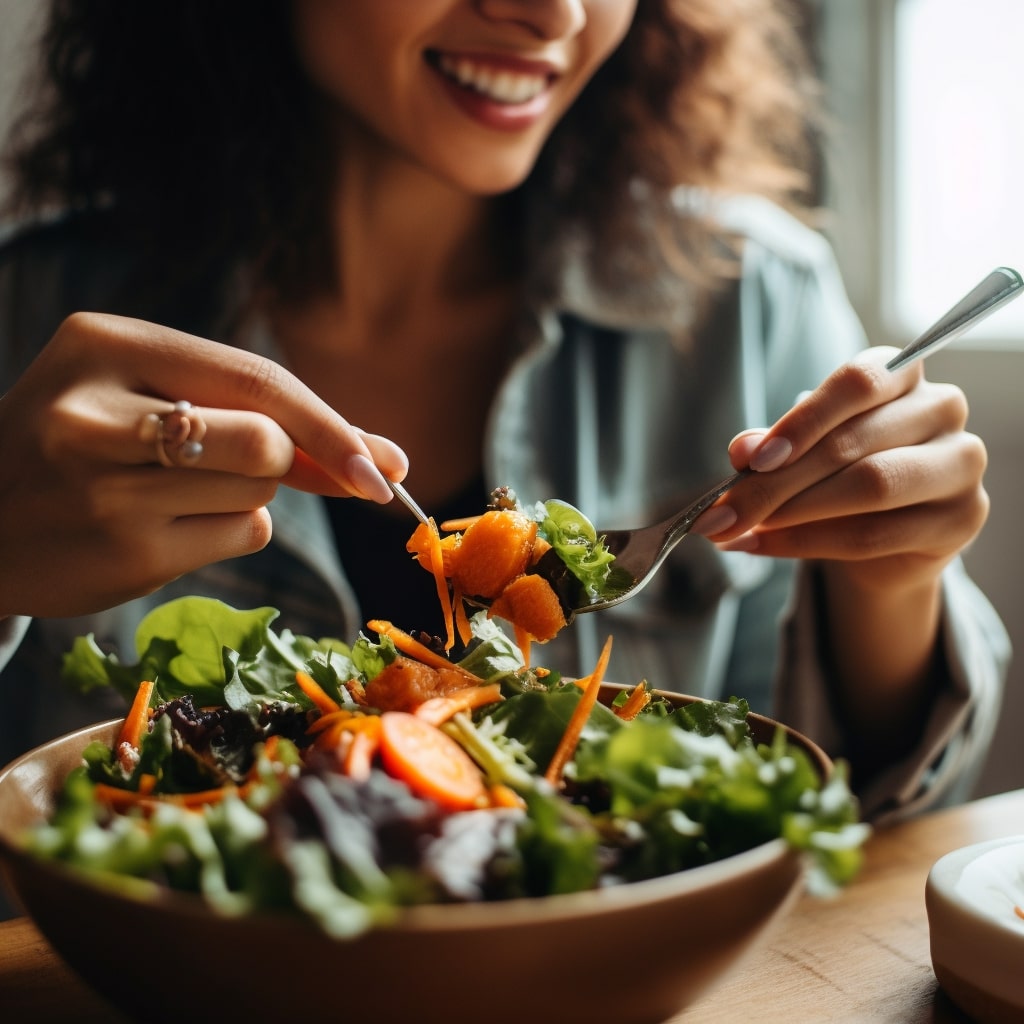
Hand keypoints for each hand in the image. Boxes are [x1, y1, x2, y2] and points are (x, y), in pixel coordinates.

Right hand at [0, 312, 407, 617]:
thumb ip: (263, 414)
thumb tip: (388, 461)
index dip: (334, 428)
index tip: (387, 468)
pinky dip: (230, 532)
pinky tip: (165, 527)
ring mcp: (105, 489)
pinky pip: (241, 537)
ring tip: (174, 490)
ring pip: (258, 494)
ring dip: (248, 496)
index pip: (259, 380)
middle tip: (243, 464)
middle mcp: (96, 412)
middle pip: (267, 443)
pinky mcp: (124, 554)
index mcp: (105, 344)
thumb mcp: (154, 395)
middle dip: (282, 462)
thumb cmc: (89, 445)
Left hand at [695, 346, 988, 749]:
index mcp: (901, 373)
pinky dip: (805, 544)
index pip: (857, 382)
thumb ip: (771, 445)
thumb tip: (742, 450)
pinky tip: (761, 545)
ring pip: (870, 487)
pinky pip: (873, 535)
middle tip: (721, 512)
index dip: (802, 421)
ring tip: (738, 529)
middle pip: (852, 444)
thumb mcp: (797, 451)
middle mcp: (942, 408)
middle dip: (775, 483)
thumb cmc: (837, 472)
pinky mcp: (962, 518)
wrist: (884, 539)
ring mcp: (960, 464)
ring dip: (792, 514)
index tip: (751, 459)